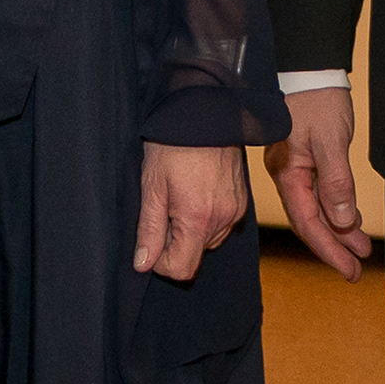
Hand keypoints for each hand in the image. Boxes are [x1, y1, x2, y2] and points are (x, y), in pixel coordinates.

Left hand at [135, 140, 247, 282]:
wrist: (203, 113)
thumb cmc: (173, 145)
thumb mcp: (152, 187)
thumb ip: (149, 230)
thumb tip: (143, 265)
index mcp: (197, 219)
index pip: (182, 269)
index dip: (161, 263)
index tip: (152, 240)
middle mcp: (222, 220)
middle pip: (195, 255)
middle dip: (175, 242)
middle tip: (164, 208)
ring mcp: (235, 211)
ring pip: (207, 241)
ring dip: (191, 229)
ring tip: (180, 196)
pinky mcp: (241, 202)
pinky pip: (221, 225)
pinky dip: (206, 218)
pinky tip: (195, 193)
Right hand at [270, 89, 373, 277]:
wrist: (309, 66)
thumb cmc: (316, 99)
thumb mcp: (330, 140)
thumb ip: (335, 180)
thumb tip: (341, 218)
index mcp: (289, 173)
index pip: (308, 222)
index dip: (329, 249)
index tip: (348, 269)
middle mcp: (288, 174)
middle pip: (311, 221)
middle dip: (334, 246)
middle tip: (355, 270)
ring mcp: (296, 166)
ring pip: (317, 208)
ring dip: (338, 230)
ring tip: (360, 249)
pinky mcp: (307, 157)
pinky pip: (319, 193)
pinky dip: (336, 209)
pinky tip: (349, 219)